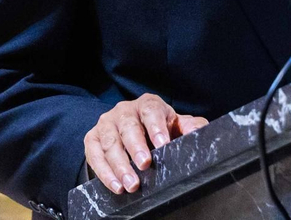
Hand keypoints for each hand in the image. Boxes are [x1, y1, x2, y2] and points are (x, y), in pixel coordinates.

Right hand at [84, 93, 207, 193]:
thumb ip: (190, 127)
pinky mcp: (92, 138)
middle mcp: (125, 111)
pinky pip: (95, 156)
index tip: (162, 144)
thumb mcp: (177, 125)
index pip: (151, 111)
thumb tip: (198, 132)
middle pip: (128, 127)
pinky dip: (104, 172)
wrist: (134, 133)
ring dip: (120, 166)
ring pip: (110, 143)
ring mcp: (106, 124)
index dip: (156, 127)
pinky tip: (116, 185)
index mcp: (148, 104)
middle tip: (144, 165)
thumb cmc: (159, 129)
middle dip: (136, 147)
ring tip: (131, 184)